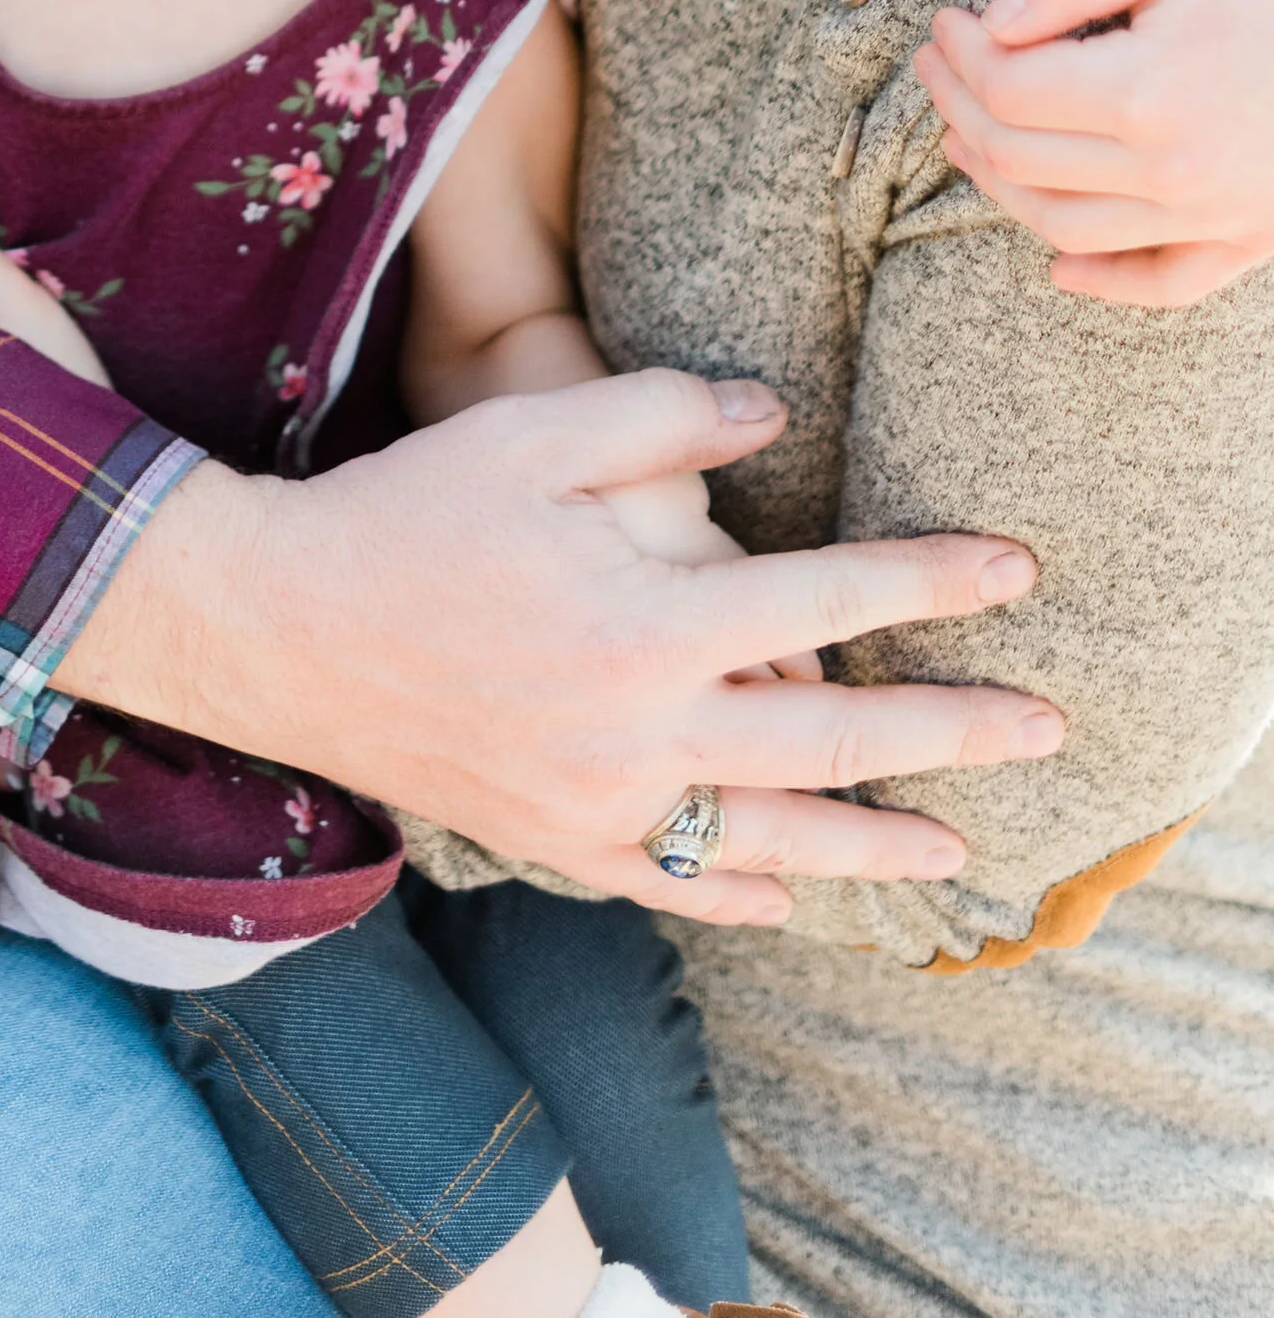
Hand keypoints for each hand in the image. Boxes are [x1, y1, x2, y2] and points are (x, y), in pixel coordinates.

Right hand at [63, 368, 1060, 929]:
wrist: (275, 628)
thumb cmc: (405, 511)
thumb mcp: (530, 431)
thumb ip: (661, 415)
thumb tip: (775, 418)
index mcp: (644, 619)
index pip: (826, 601)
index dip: (928, 581)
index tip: (1012, 572)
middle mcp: (637, 728)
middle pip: (832, 742)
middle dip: (950, 731)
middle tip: (1042, 728)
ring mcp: (597, 803)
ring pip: (770, 839)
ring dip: (875, 843)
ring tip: (955, 851)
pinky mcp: (553, 843)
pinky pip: (676, 889)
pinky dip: (746, 898)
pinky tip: (798, 902)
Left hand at [917, 0, 1273, 304]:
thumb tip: (996, 20)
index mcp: (1148, 94)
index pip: (1009, 90)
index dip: (958, 55)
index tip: (942, 18)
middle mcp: (1174, 173)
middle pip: (1023, 158)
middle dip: (960, 109)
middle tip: (933, 64)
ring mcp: (1217, 214)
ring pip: (1069, 226)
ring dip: (1001, 185)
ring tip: (964, 137)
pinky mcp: (1254, 233)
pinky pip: (1165, 282)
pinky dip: (1103, 281)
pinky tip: (1059, 267)